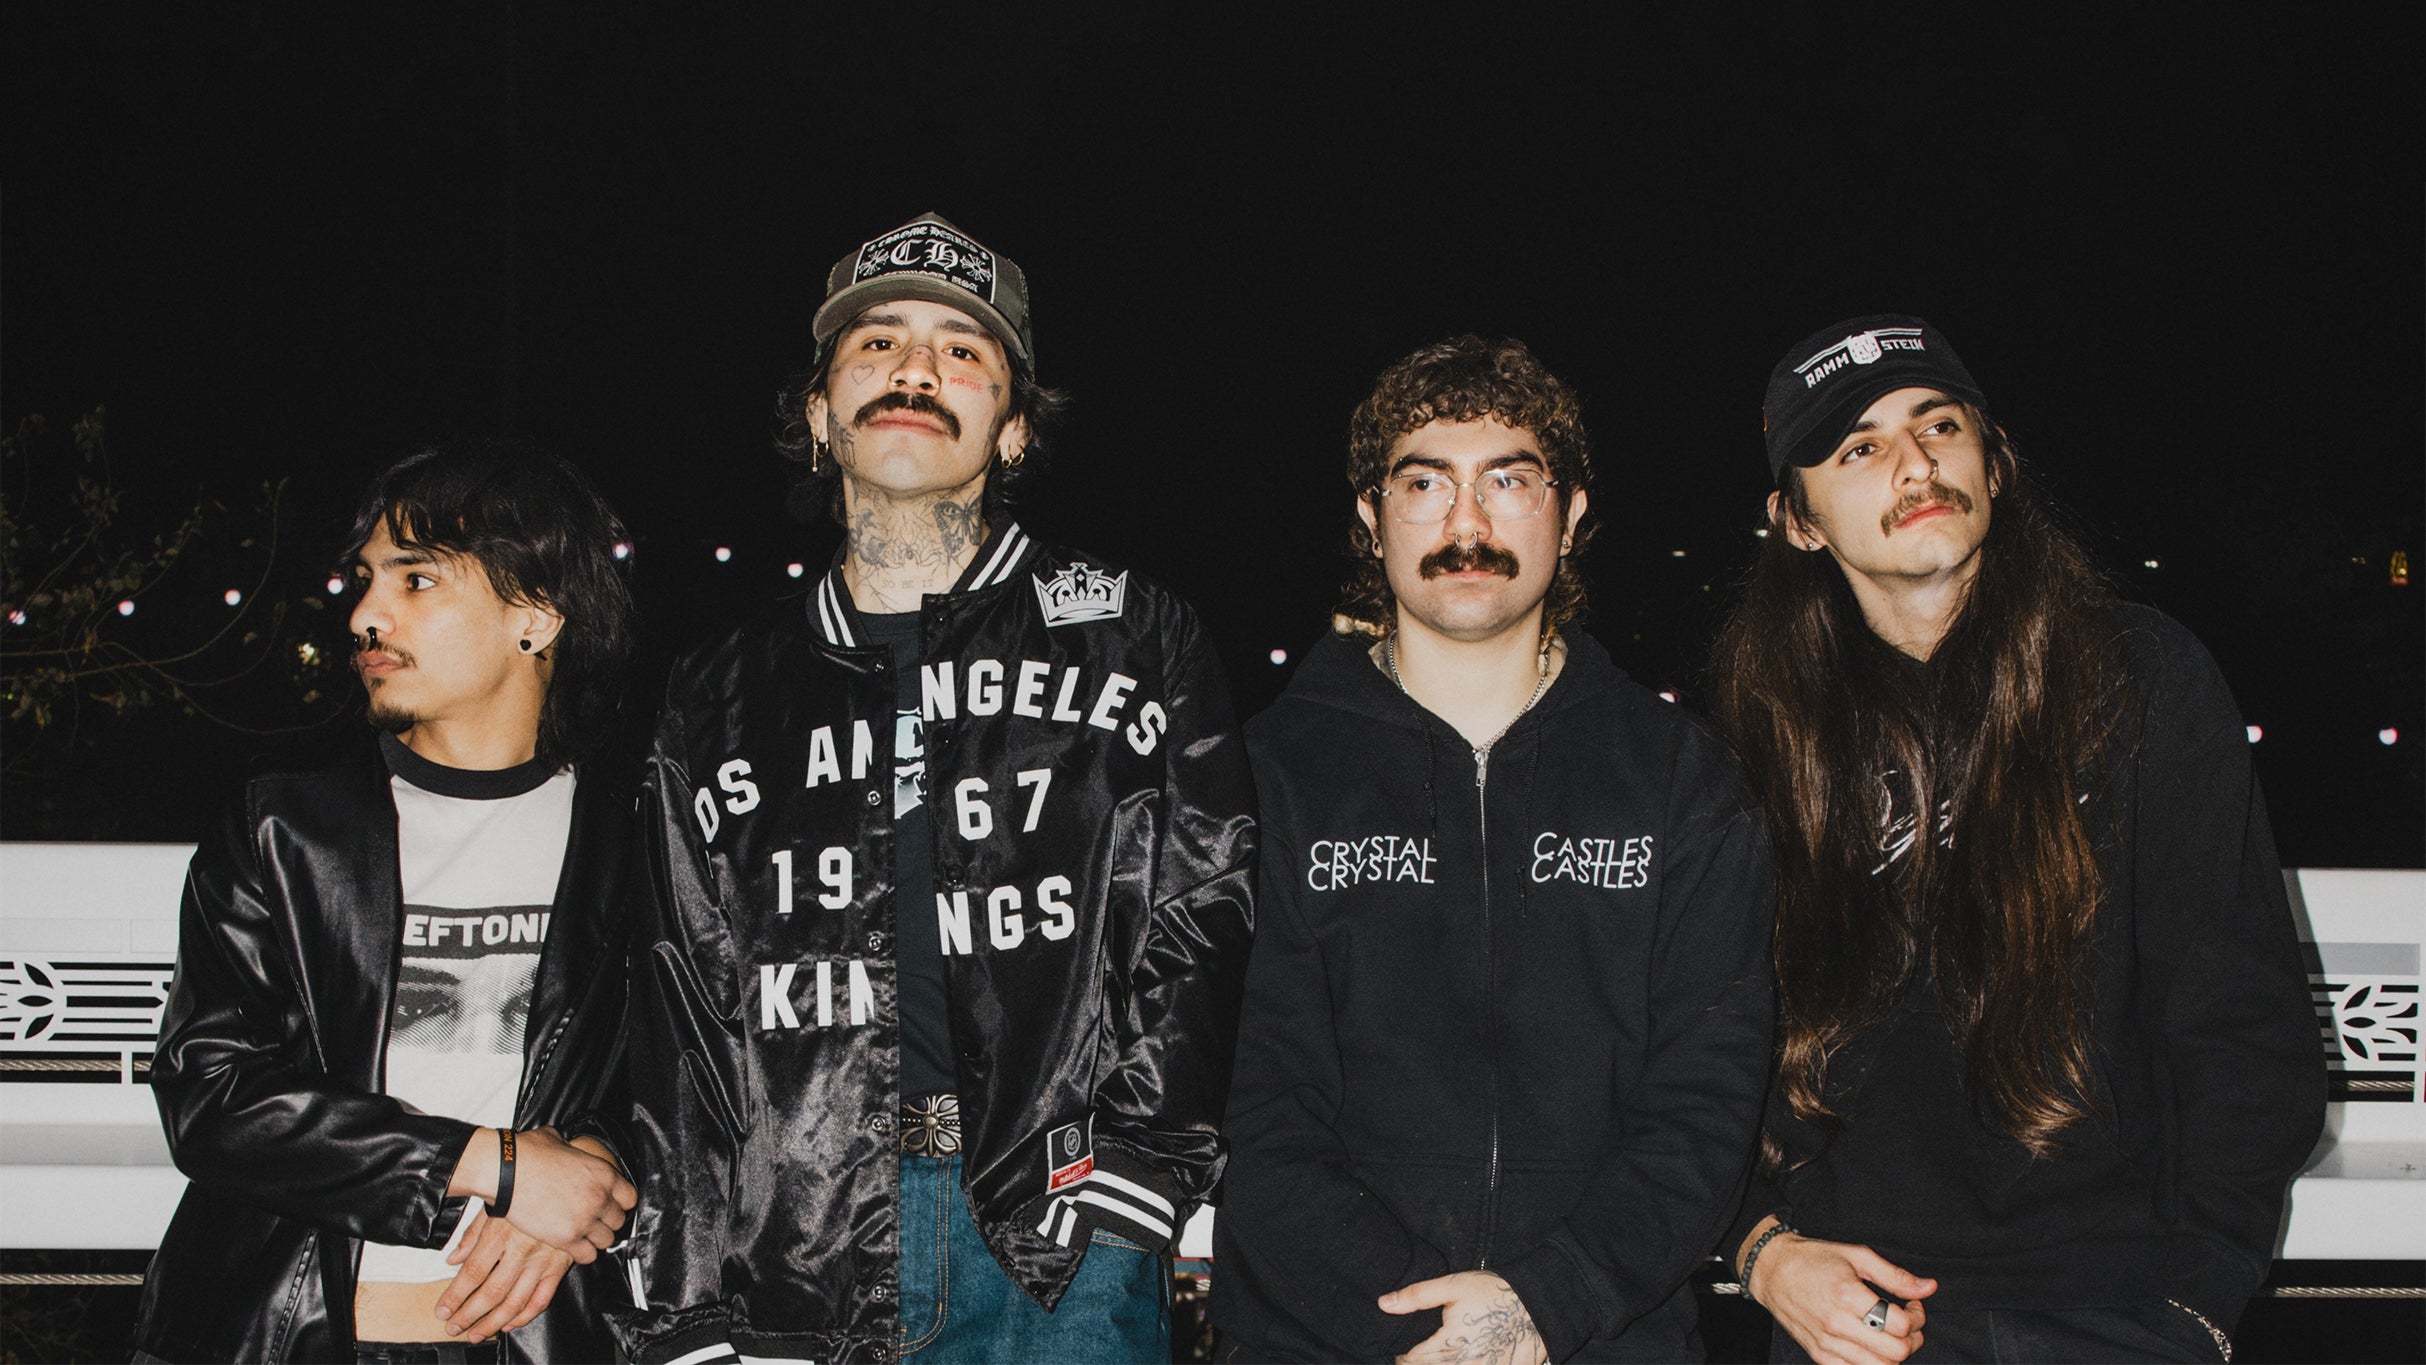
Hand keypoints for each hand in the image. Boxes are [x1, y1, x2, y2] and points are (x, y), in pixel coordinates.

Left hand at [434, 1206, 575, 1341]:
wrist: (566, 1181)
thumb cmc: (525, 1192)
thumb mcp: (493, 1207)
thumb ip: (471, 1235)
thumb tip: (452, 1259)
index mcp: (500, 1234)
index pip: (472, 1273)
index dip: (455, 1297)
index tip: (442, 1311)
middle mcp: (521, 1250)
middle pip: (491, 1292)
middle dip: (469, 1315)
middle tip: (454, 1328)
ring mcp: (542, 1260)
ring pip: (515, 1301)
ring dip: (494, 1322)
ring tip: (477, 1333)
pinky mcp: (560, 1264)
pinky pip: (542, 1298)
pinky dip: (525, 1315)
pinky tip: (510, 1323)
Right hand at [451, 1125, 635, 1258]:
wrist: (505, 1172)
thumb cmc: (526, 1155)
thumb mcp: (559, 1142)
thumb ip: (573, 1151)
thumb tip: (567, 1149)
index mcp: (602, 1173)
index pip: (630, 1197)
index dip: (620, 1202)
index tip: (611, 1205)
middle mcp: (599, 1197)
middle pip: (619, 1221)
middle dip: (607, 1221)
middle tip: (594, 1221)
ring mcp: (585, 1220)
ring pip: (606, 1240)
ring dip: (595, 1238)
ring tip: (584, 1235)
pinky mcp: (566, 1238)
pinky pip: (588, 1256)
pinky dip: (582, 1253)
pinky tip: (574, 1246)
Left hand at [1380, 1270, 1546, 1364]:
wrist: (1539, 1302)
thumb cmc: (1495, 1292)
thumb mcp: (1453, 1286)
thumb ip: (1416, 1296)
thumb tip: (1383, 1304)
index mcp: (1447, 1347)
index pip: (1411, 1363)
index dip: (1402, 1357)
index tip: (1404, 1351)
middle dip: (1423, 1364)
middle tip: (1427, 1353)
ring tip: (1451, 1354)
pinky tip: (1471, 1358)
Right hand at [1745, 1227, 1933, 1364]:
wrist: (1771, 1272)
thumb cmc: (1813, 1260)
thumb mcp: (1856, 1256)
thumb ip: (1895, 1275)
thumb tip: (1929, 1287)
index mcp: (1847, 1295)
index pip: (1900, 1324)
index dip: (1917, 1316)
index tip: (1912, 1303)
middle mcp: (1837, 1324)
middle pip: (1896, 1351)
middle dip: (1913, 1338)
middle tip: (1908, 1321)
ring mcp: (1827, 1344)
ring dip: (1896, 1353)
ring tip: (1891, 1334)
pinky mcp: (1820, 1356)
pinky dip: (1873, 1363)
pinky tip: (1872, 1344)